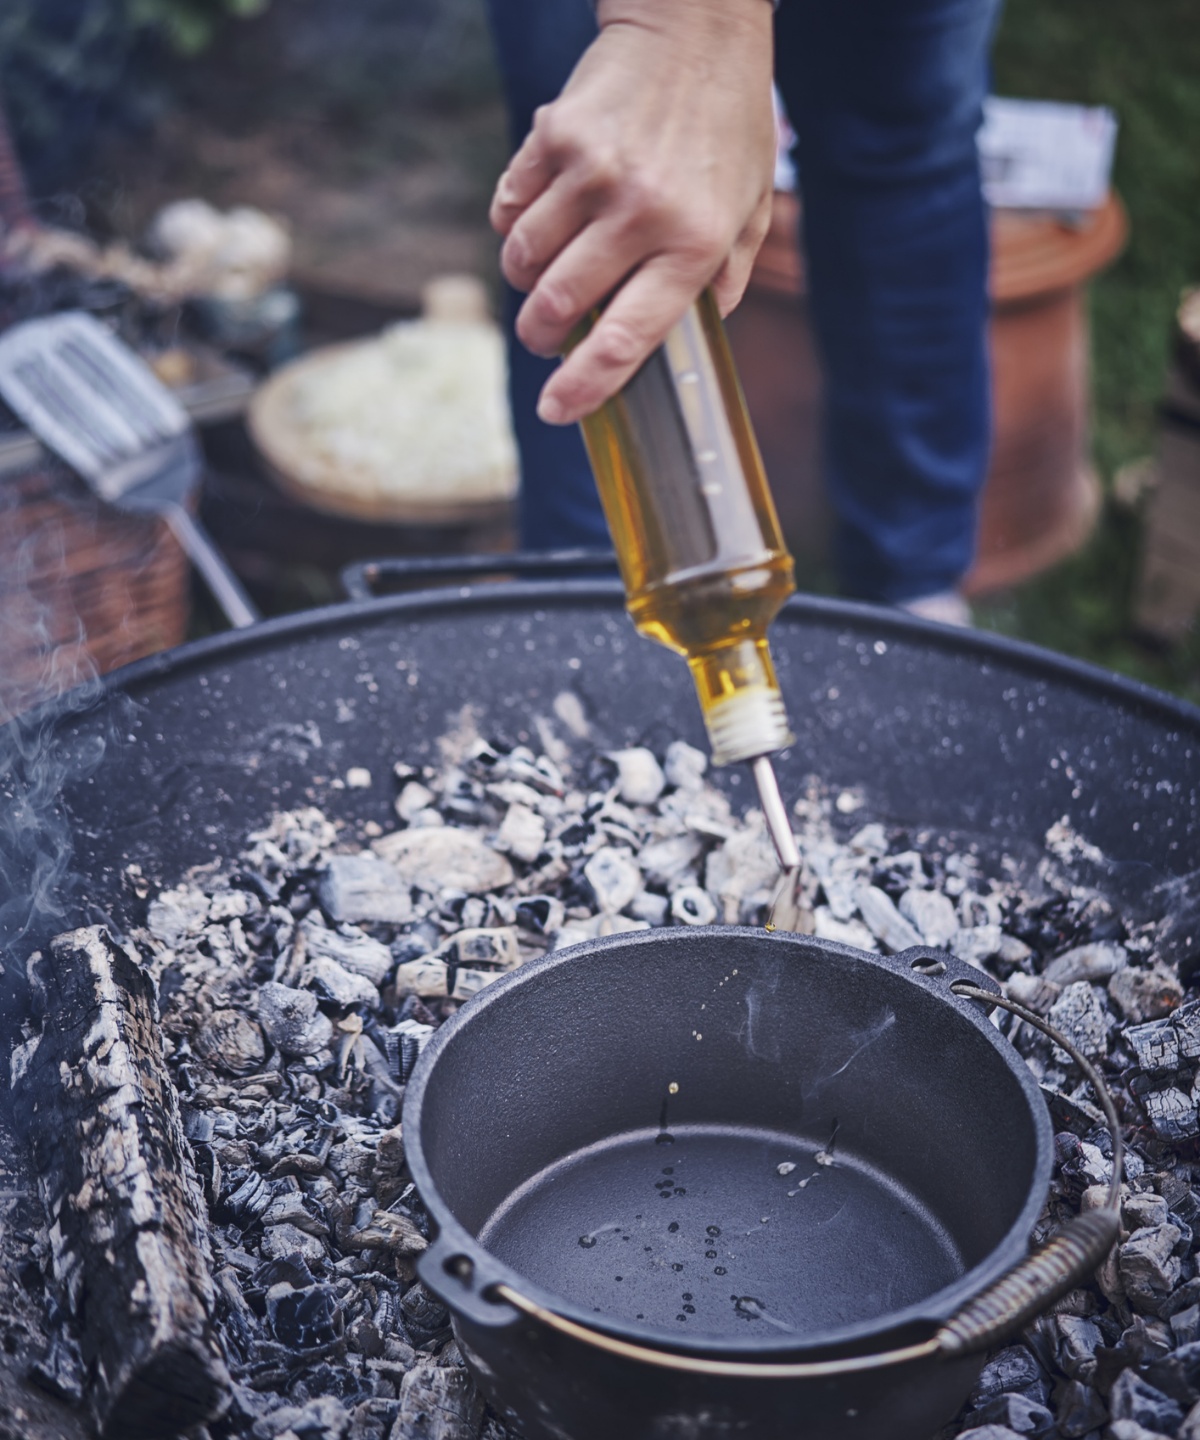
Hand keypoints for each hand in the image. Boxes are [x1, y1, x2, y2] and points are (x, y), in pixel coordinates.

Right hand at [490, 0, 775, 424]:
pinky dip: (513, 228)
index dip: (584, 386)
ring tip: (543, 277)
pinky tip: (535, 223)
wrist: (695, 26)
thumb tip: (691, 340)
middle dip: (541, 336)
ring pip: (522, 261)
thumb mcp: (751, 206)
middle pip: (557, 306)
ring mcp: (591, 173)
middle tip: (545, 338)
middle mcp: (640, 212)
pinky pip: (509, 208)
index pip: (624, 338)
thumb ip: (726, 279)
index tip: (558, 410)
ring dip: (524, 283)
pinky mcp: (554, 138)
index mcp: (694, 243)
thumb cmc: (729, 124)